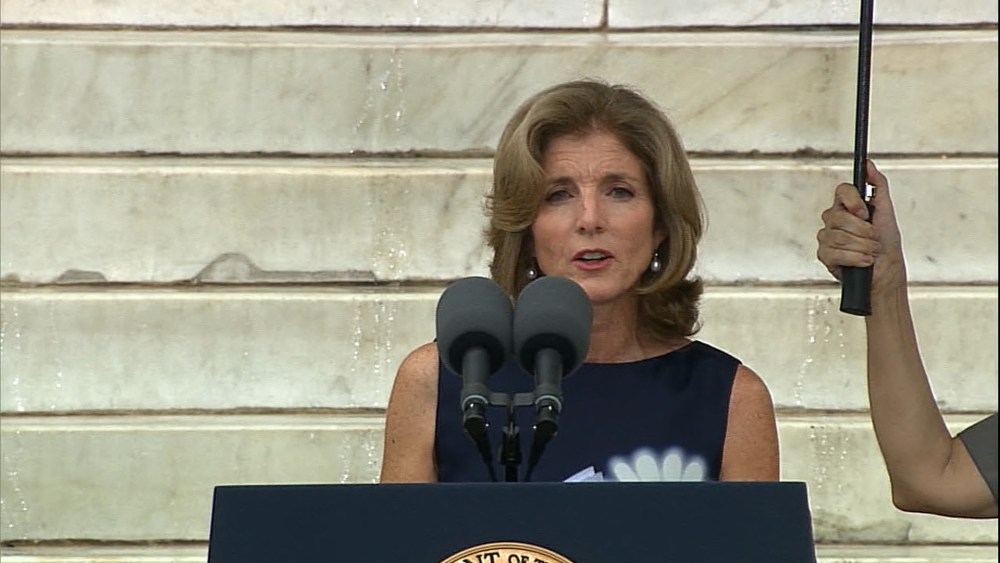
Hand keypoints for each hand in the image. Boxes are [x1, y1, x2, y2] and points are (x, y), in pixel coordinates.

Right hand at [816, 160, 905, 295]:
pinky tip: (863, 261)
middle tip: (874, 238)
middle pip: (838, 216)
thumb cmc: (886, 242)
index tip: (866, 213)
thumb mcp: (886, 210)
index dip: (853, 202)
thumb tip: (869, 164)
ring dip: (861, 246)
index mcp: (847, 206)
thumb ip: (877, 185)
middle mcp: (833, 219)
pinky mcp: (824, 255)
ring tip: (871, 252)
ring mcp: (826, 237)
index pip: (841, 190)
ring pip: (837, 236)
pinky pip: (834, 252)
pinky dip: (854, 258)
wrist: (886, 271)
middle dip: (862, 231)